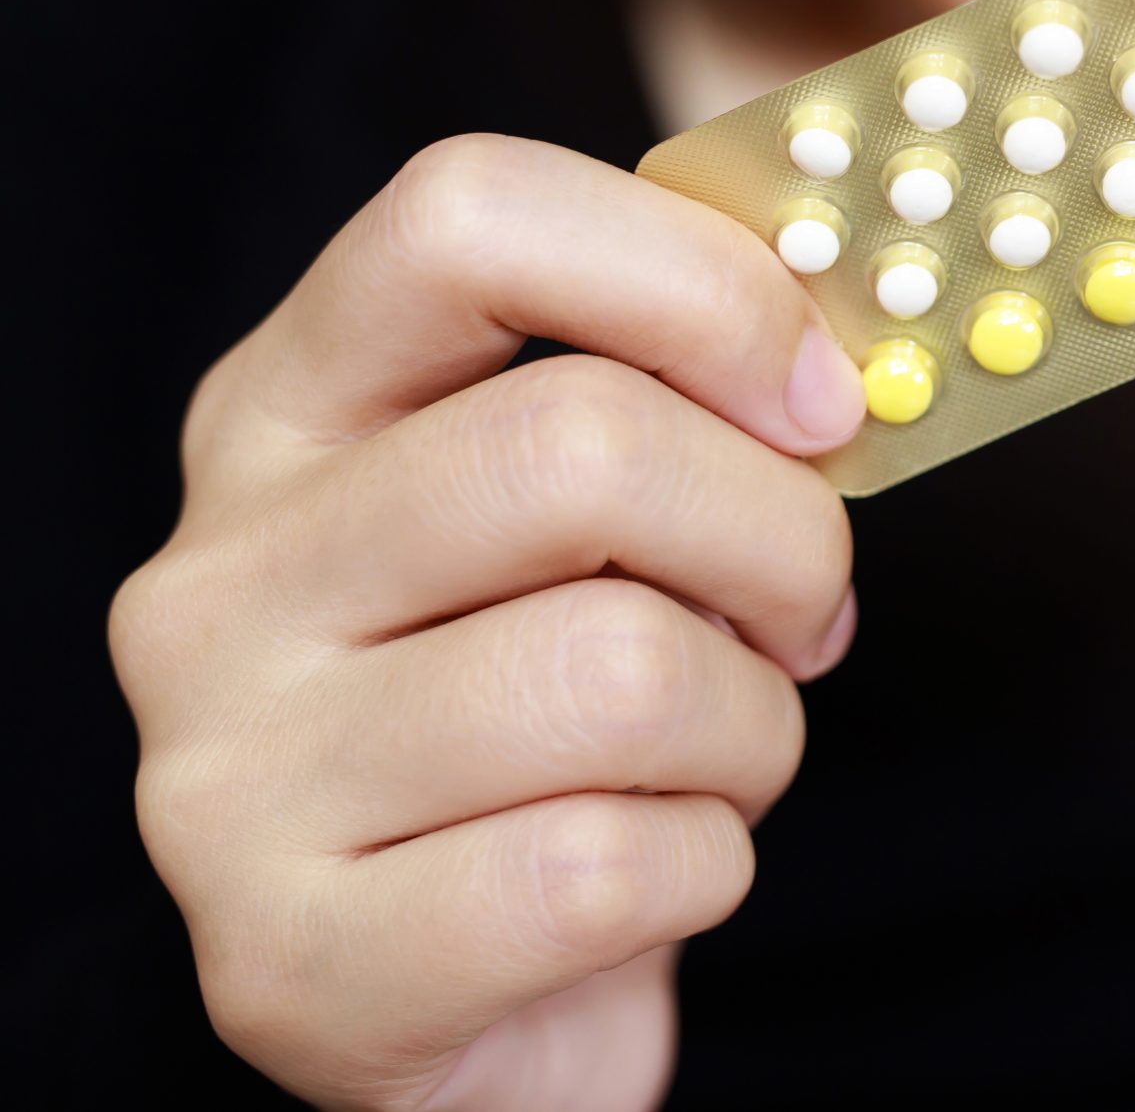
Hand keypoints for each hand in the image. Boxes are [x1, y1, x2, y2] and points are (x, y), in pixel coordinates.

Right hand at [108, 135, 865, 1109]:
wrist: (472, 997)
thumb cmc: (558, 721)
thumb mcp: (593, 527)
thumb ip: (676, 412)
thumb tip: (834, 370)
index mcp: (290, 409)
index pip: (466, 215)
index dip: (697, 281)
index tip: (825, 395)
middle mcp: (221, 570)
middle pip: (580, 442)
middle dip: (781, 538)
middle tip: (807, 613)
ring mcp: (227, 772)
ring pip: (622, 670)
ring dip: (750, 727)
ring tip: (711, 758)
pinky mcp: (290, 961)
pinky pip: (606, 866)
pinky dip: (703, 868)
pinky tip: (654, 873)